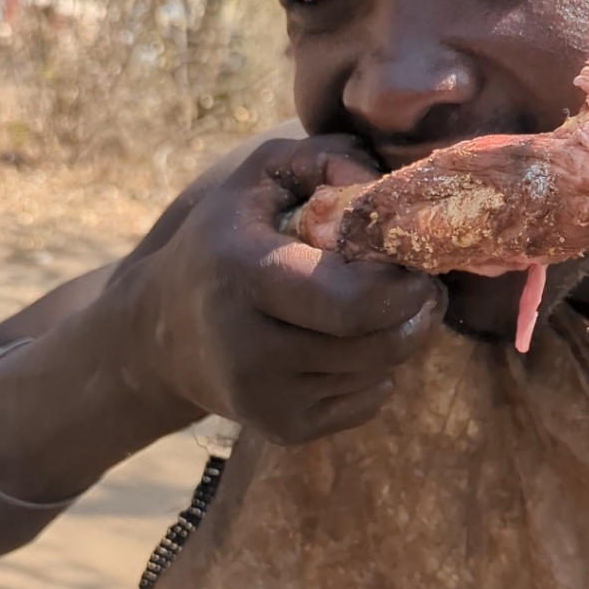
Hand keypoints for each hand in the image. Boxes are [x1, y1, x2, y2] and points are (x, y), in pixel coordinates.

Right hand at [125, 135, 445, 444]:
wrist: (162, 333)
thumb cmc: (224, 240)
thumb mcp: (259, 177)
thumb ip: (325, 158)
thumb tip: (383, 193)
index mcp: (241, 272)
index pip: (350, 301)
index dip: (402, 285)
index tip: (416, 264)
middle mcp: (247, 346)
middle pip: (376, 343)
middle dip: (416, 313)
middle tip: (425, 289)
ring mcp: (264, 397)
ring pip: (377, 372)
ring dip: (395, 340)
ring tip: (377, 311)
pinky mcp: (282, 429)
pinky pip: (367, 402)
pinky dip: (375, 372)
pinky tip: (345, 346)